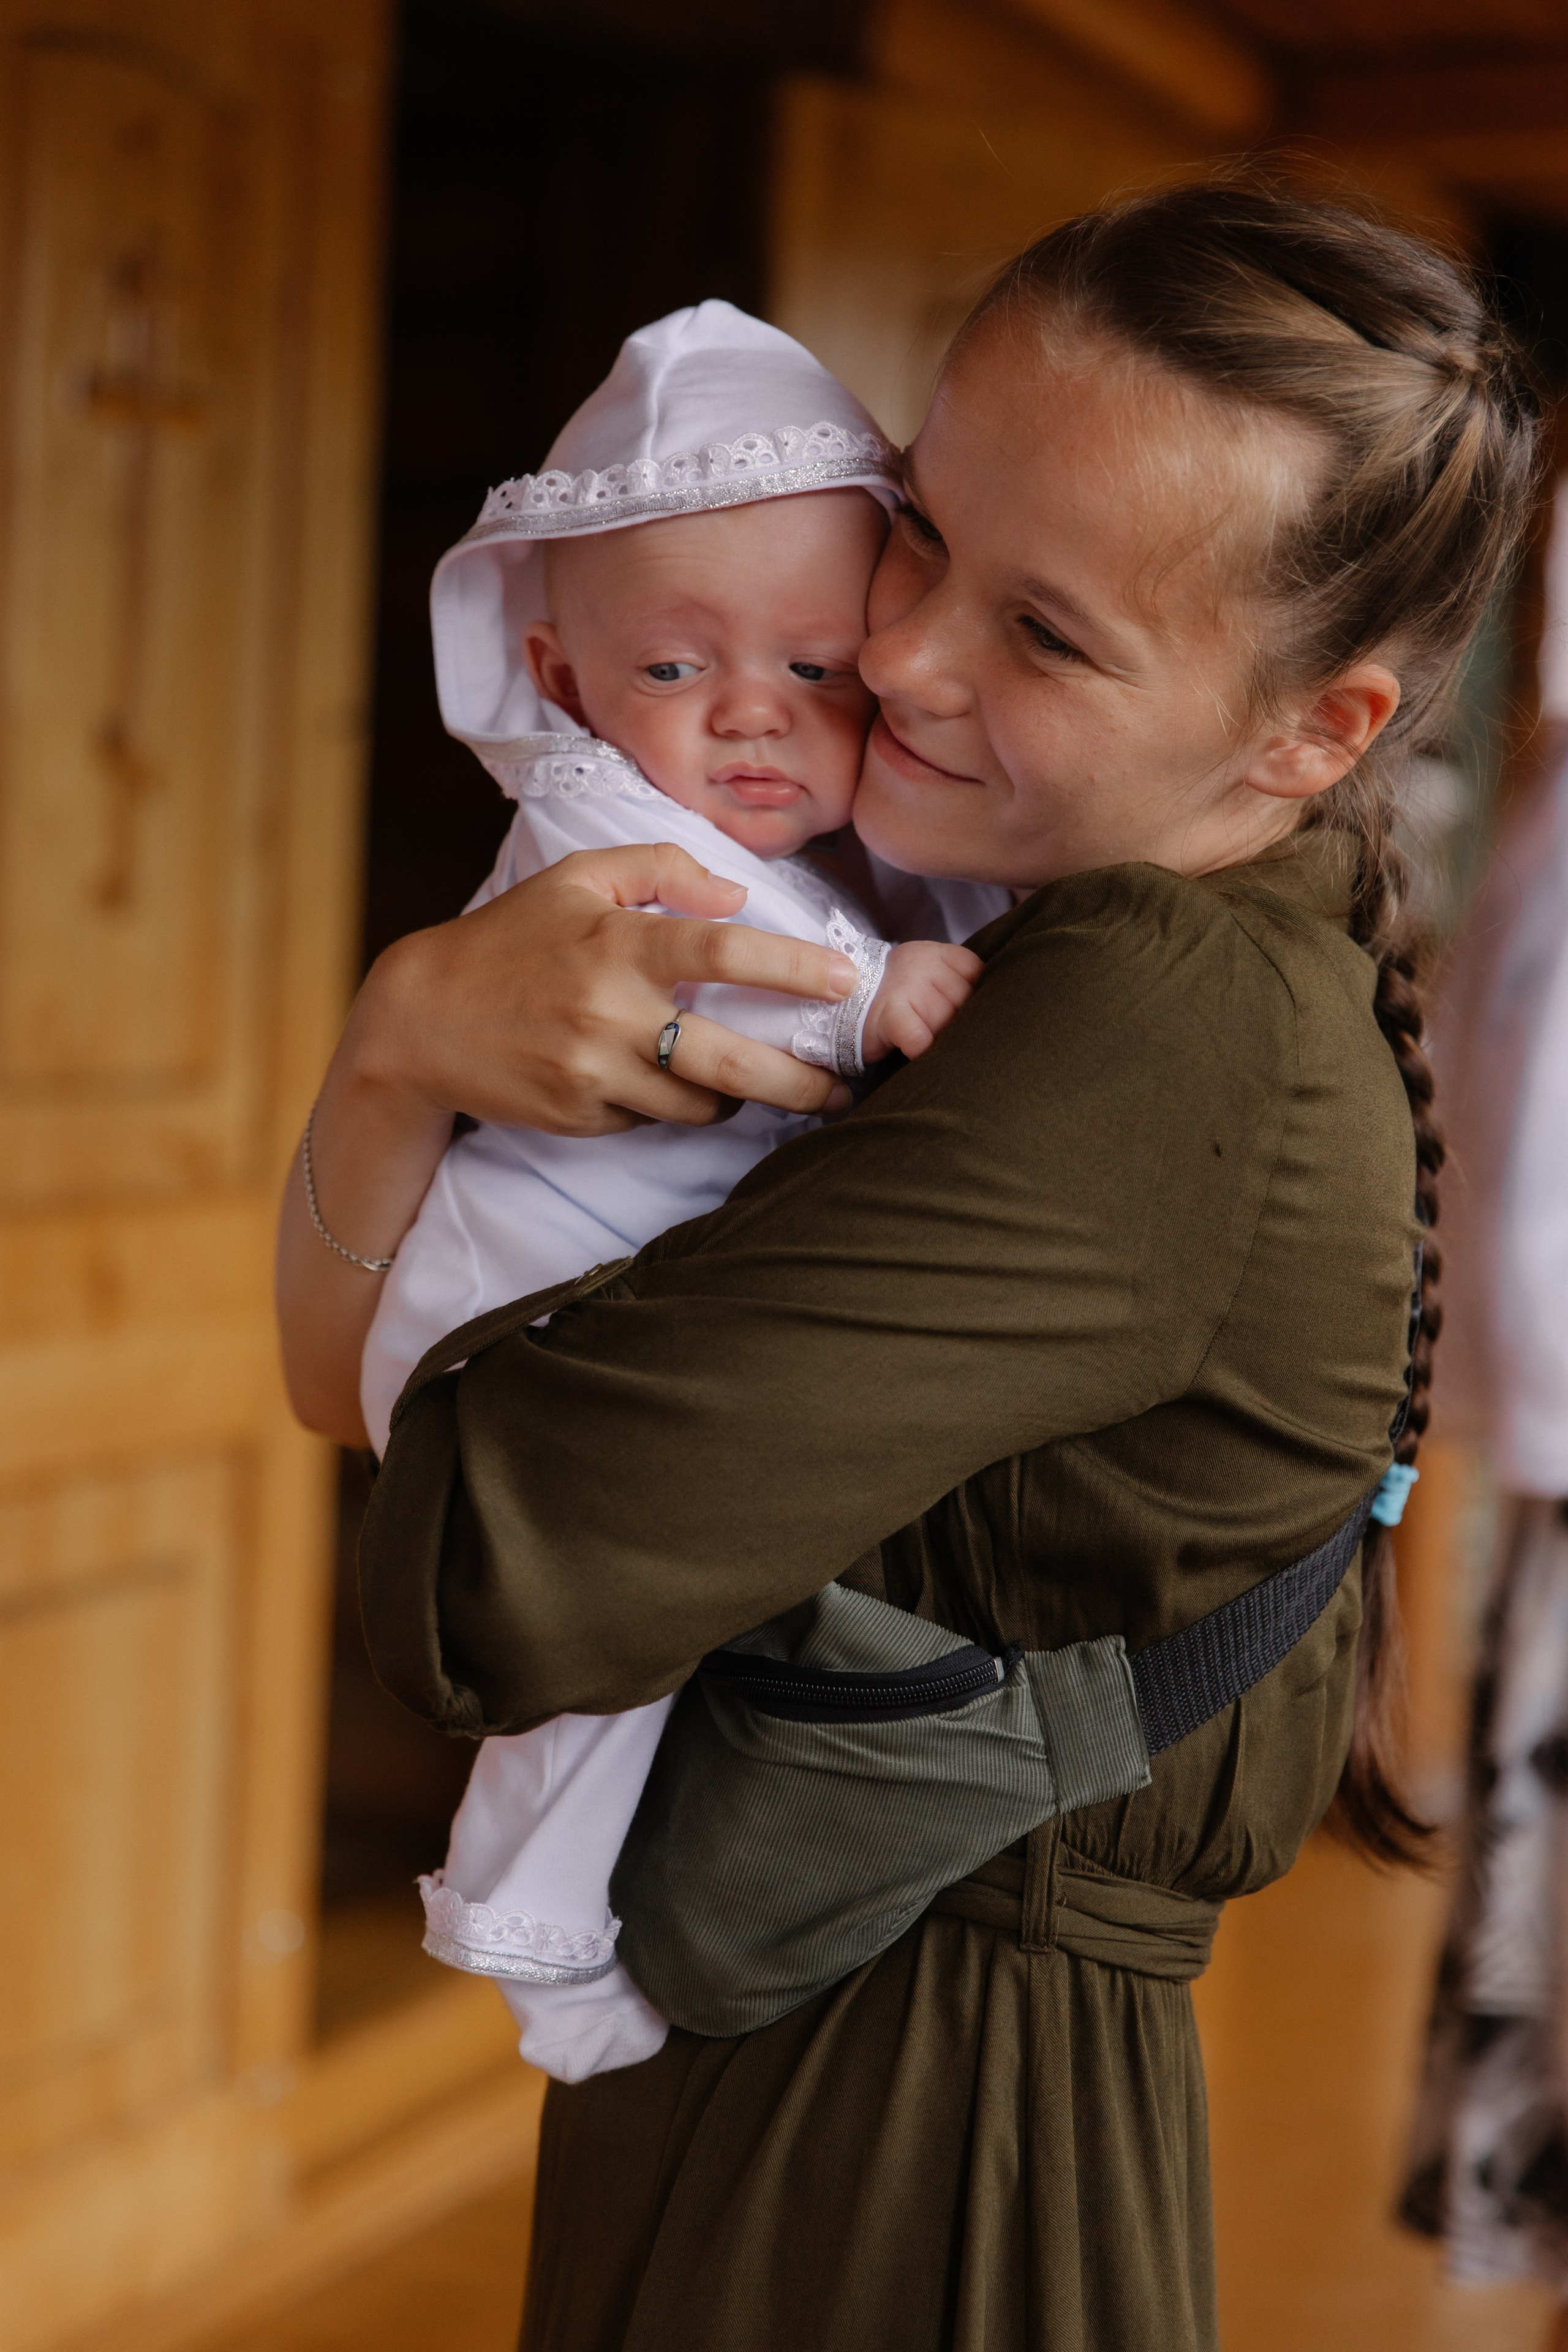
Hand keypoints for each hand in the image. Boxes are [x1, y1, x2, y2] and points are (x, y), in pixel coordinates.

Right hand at [277, 843, 859, 1444]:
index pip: (726, 951)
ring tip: (744, 1080)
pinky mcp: (580, 1117)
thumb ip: (660, 867)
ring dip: (734, 1096)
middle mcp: (610, 1013)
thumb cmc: (511, 940)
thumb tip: (735, 894)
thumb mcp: (577, 879)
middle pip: (731, 1061)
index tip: (846, 981)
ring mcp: (594, 1073)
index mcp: (618, 943)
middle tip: (843, 1089)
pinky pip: (652, 1121)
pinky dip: (668, 1106)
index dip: (795, 968)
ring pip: (699, 1105)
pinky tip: (656, 1085)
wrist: (422, 1020)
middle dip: (800, 1083)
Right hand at [860, 939, 981, 1062]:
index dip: (975, 999)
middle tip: (942, 1034)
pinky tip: (917, 1052)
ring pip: (946, 1022)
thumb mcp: (928, 979)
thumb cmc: (895, 1001)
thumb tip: (993, 1013)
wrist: (842, 1006)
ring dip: (940, 1040)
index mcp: (936, 953)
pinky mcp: (889, 1014)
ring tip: (926, 1043)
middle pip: (964, 1001)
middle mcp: (921, 963)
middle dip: (958, 1024)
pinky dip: (922, 1050)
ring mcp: (904, 986)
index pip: (977, 974)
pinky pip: (919, 1038)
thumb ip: (958, 984)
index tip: (960, 1012)